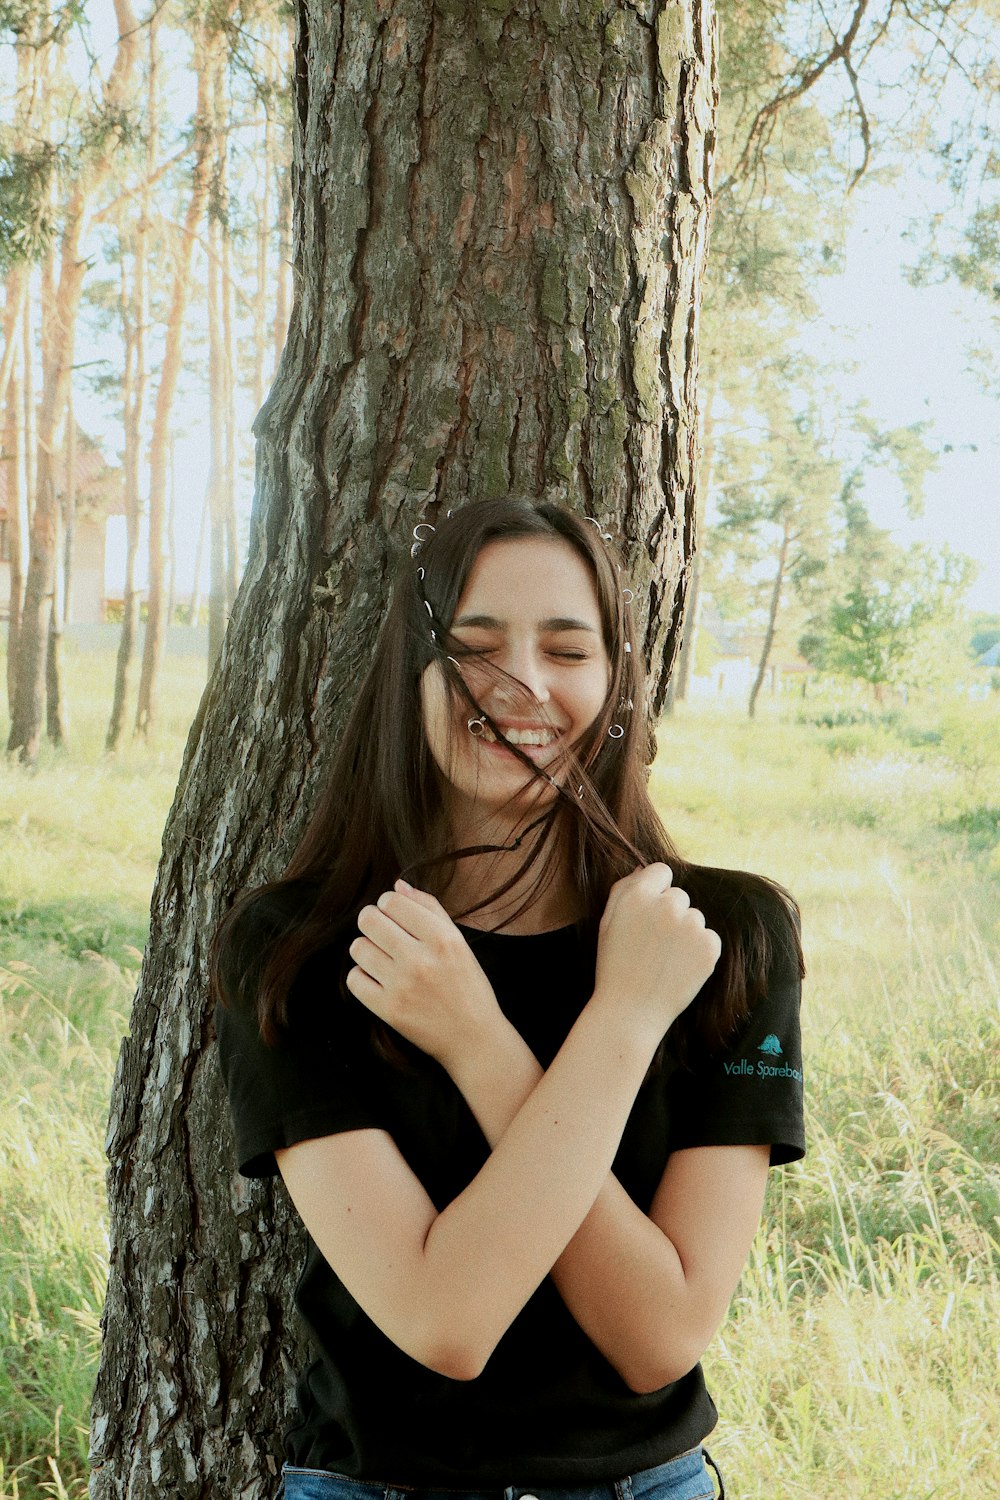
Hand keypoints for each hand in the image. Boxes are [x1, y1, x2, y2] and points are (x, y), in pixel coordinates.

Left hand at [346, 880, 501, 1072]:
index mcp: (442, 938)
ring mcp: (402, 986)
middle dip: (371, 921)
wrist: (473, 1038)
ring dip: (367, 949)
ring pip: (358, 948)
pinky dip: (363, 976)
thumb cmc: (467, 986)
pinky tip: (378, 979)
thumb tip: (398, 886)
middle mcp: (421, 959)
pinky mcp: (388, 1010)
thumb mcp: (458, 942)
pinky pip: (354, 979)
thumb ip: (430, 909)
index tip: (393, 914)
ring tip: (382, 958)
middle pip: (368, 920)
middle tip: (382, 932)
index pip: (392, 901)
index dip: (387, 904)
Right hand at [594, 863, 720, 1038]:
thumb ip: (623, 889)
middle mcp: (667, 905)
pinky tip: (678, 969)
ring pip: (694, 918)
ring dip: (684, 934)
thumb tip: (643, 868)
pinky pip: (708, 938)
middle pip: (679, 896)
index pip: (661, 872)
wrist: (630, 1011)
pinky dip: (699, 952)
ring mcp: (691, 926)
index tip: (648, 915)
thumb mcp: (607, 923)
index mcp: (638, 895)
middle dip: (669, 915)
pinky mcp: (709, 946)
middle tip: (652, 945)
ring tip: (664, 960)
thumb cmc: (614, 966)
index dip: (655, 892)